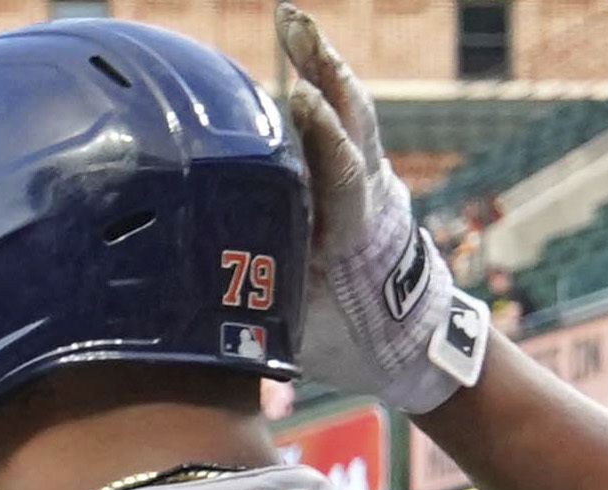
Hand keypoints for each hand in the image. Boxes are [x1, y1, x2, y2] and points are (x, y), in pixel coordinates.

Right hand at [275, 5, 487, 414]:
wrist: (410, 340)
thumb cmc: (350, 341)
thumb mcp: (302, 330)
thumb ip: (261, 298)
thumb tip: (197, 286)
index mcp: (355, 233)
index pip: (341, 173)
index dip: (322, 137)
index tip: (300, 99)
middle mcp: (369, 193)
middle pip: (354, 118)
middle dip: (323, 70)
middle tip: (294, 25)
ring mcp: (370, 178)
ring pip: (352, 110)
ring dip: (321, 63)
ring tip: (292, 21)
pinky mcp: (361, 175)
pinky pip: (343, 120)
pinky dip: (321, 84)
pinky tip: (294, 56)